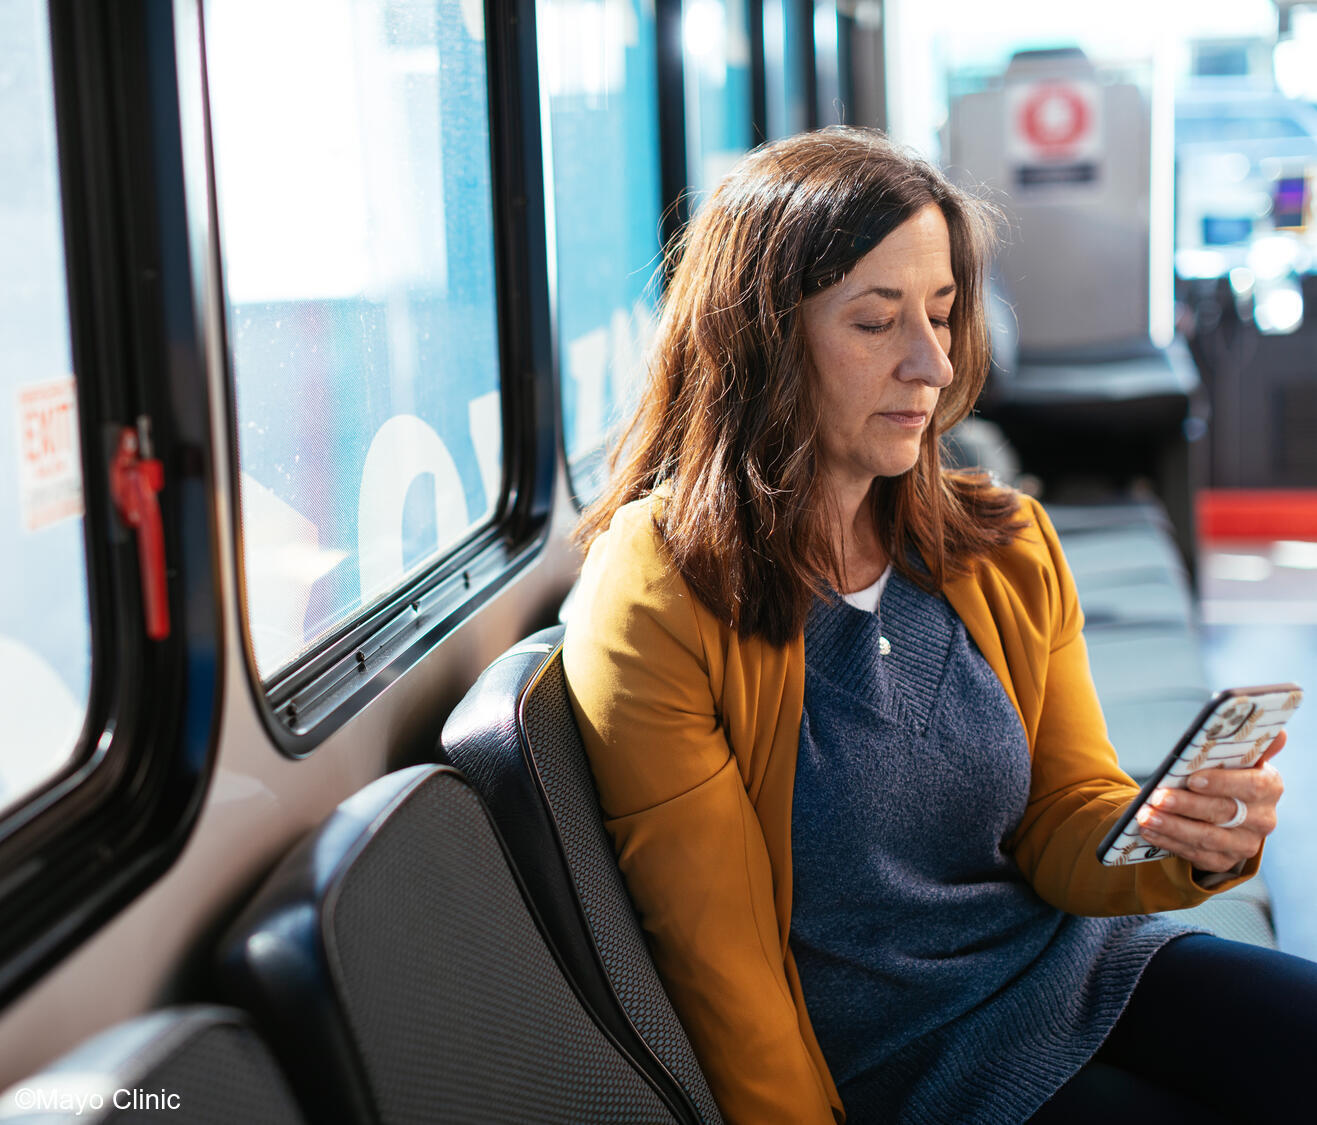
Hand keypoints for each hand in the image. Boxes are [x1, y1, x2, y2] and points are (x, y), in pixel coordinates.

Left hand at [1136, 731, 1285, 873]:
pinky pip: (1196, 855)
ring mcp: (1245, 843)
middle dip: (1187, 805)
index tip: (1193, 779)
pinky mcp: (1224, 861)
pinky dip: (1169, 842)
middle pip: (1223, 813)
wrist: (1226, 811)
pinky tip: (1148, 832)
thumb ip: (1253, 745)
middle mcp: (1263, 819)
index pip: (1252, 786)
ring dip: (1172, 826)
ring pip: (1207, 837)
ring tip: (1145, 816)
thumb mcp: (1237, 758)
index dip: (1223, 783)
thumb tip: (1279, 731)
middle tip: (1157, 797)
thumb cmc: (1227, 775)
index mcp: (1269, 786)